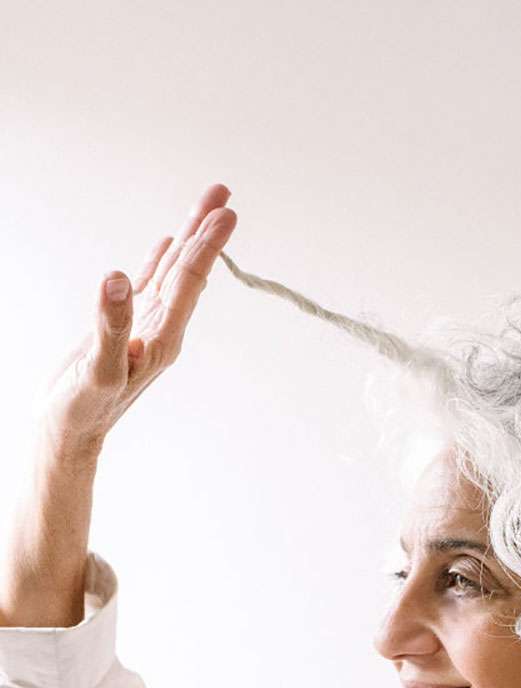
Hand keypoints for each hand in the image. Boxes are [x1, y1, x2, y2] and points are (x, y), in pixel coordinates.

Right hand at [35, 183, 237, 458]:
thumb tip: (118, 278)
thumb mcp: (99, 369)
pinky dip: (159, 262)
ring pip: (172, 273)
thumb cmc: (84, 410)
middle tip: (223, 195)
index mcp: (163, 337)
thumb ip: (111, 325)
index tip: (225, 214)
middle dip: (205, 232)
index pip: (188, 281)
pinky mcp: (127, 328)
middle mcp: (162, 328)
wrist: (69, 434)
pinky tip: (167, 245)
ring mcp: (146, 327)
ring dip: (188, 240)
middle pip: (188, 270)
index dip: (206, 246)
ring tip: (205, 209)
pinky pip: (149, 286)